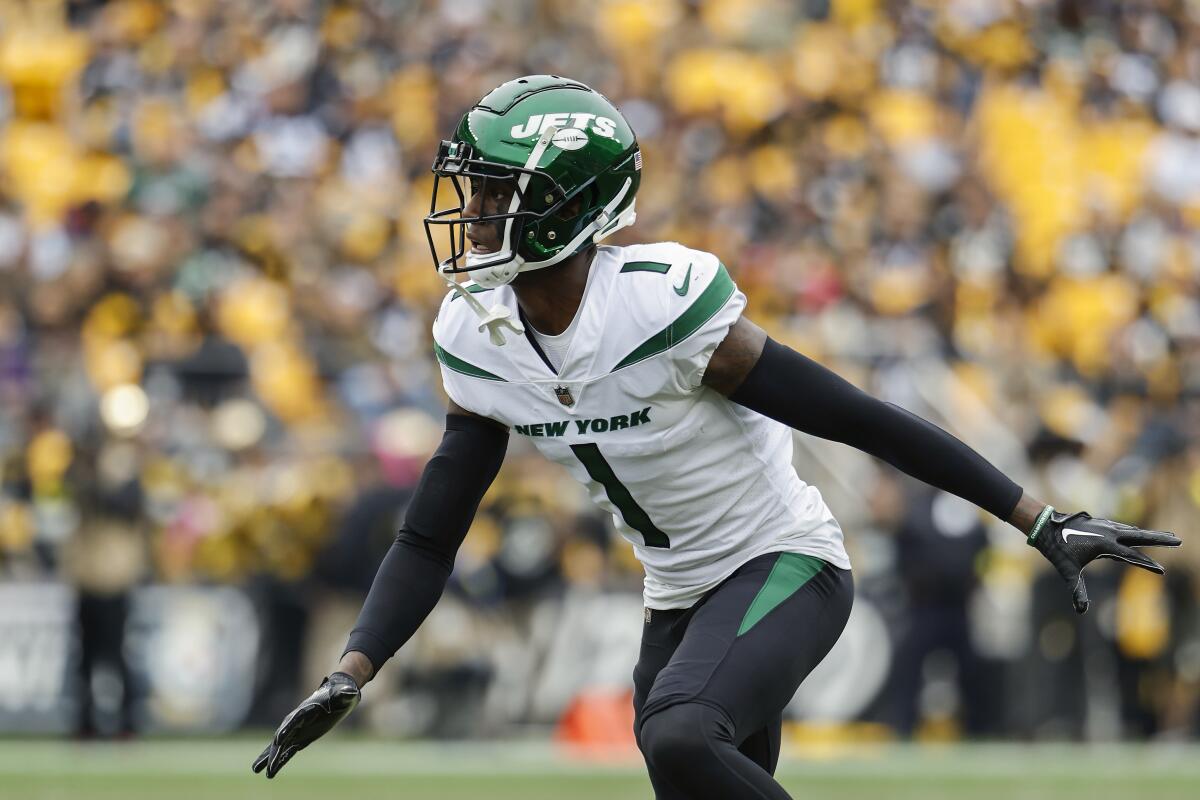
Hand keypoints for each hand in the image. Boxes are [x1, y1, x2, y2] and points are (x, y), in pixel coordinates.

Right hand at [251, 672, 360, 777]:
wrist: (338, 694)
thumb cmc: (342, 693)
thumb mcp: (345, 693)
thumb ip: (345, 694)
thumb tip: (351, 692)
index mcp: (307, 709)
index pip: (295, 720)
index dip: (287, 730)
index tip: (278, 740)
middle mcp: (298, 720)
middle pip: (283, 735)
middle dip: (274, 750)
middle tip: (267, 764)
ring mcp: (298, 729)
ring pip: (281, 745)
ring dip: (270, 757)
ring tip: (256, 770)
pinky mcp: (301, 737)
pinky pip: (288, 750)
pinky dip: (279, 759)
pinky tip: (270, 771)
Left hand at [1027, 507, 1180, 613]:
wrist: (1044, 525)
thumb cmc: (1056, 549)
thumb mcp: (1067, 571)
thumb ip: (1076, 589)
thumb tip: (1081, 610)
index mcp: (1104, 544)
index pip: (1131, 557)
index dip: (1146, 564)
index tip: (1162, 571)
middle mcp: (1108, 533)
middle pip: (1140, 536)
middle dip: (1159, 538)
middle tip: (1178, 540)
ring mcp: (1105, 526)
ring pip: (1133, 530)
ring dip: (1150, 533)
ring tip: (1167, 535)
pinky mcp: (1100, 524)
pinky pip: (1122, 528)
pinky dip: (1135, 531)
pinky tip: (1139, 532)